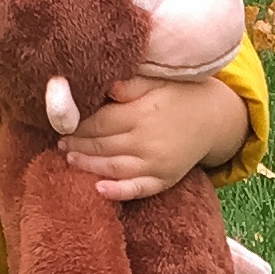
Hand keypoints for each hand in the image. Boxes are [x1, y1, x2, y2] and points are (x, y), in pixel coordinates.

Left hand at [54, 75, 248, 200]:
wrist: (214, 118)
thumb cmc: (180, 95)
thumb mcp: (158, 80)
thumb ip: (130, 84)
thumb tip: (103, 86)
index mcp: (142, 113)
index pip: (99, 122)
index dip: (78, 125)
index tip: (63, 124)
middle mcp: (147, 141)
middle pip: (102, 145)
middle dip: (77, 145)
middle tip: (60, 143)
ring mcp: (156, 164)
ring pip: (113, 168)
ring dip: (88, 166)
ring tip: (70, 160)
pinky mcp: (165, 179)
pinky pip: (138, 189)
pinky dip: (118, 192)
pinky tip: (99, 190)